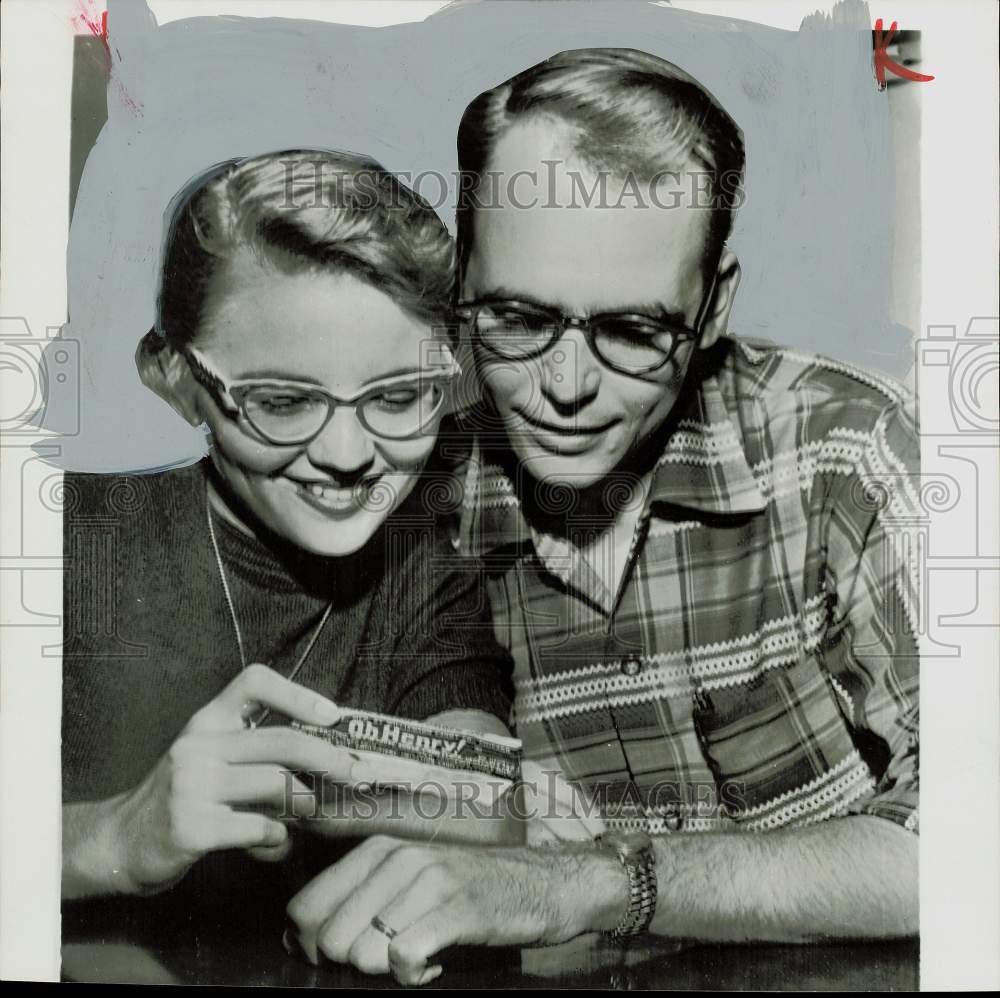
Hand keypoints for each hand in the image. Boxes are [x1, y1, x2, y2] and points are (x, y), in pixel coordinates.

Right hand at [107, 664, 352, 893]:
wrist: (118, 842)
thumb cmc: (182, 798)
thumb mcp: (212, 762)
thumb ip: (257, 757)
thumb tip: (326, 763)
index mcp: (207, 721)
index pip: (254, 682)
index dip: (299, 694)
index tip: (333, 716)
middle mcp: (198, 745)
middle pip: (281, 742)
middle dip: (328, 758)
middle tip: (354, 774)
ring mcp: (191, 786)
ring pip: (276, 785)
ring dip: (305, 805)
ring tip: (310, 816)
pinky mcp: (190, 827)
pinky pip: (258, 828)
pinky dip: (278, 840)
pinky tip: (275, 845)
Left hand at [286, 835, 616, 984]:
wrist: (543, 882)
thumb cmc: (467, 889)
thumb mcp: (407, 881)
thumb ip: (357, 900)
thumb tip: (296, 937)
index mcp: (377, 850)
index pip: (304, 908)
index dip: (311, 946)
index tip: (342, 957)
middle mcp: (398, 858)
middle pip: (329, 938)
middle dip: (348, 963)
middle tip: (385, 960)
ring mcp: (430, 881)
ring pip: (362, 950)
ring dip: (384, 970)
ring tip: (415, 956)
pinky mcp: (458, 909)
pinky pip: (403, 958)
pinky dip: (413, 976)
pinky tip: (433, 966)